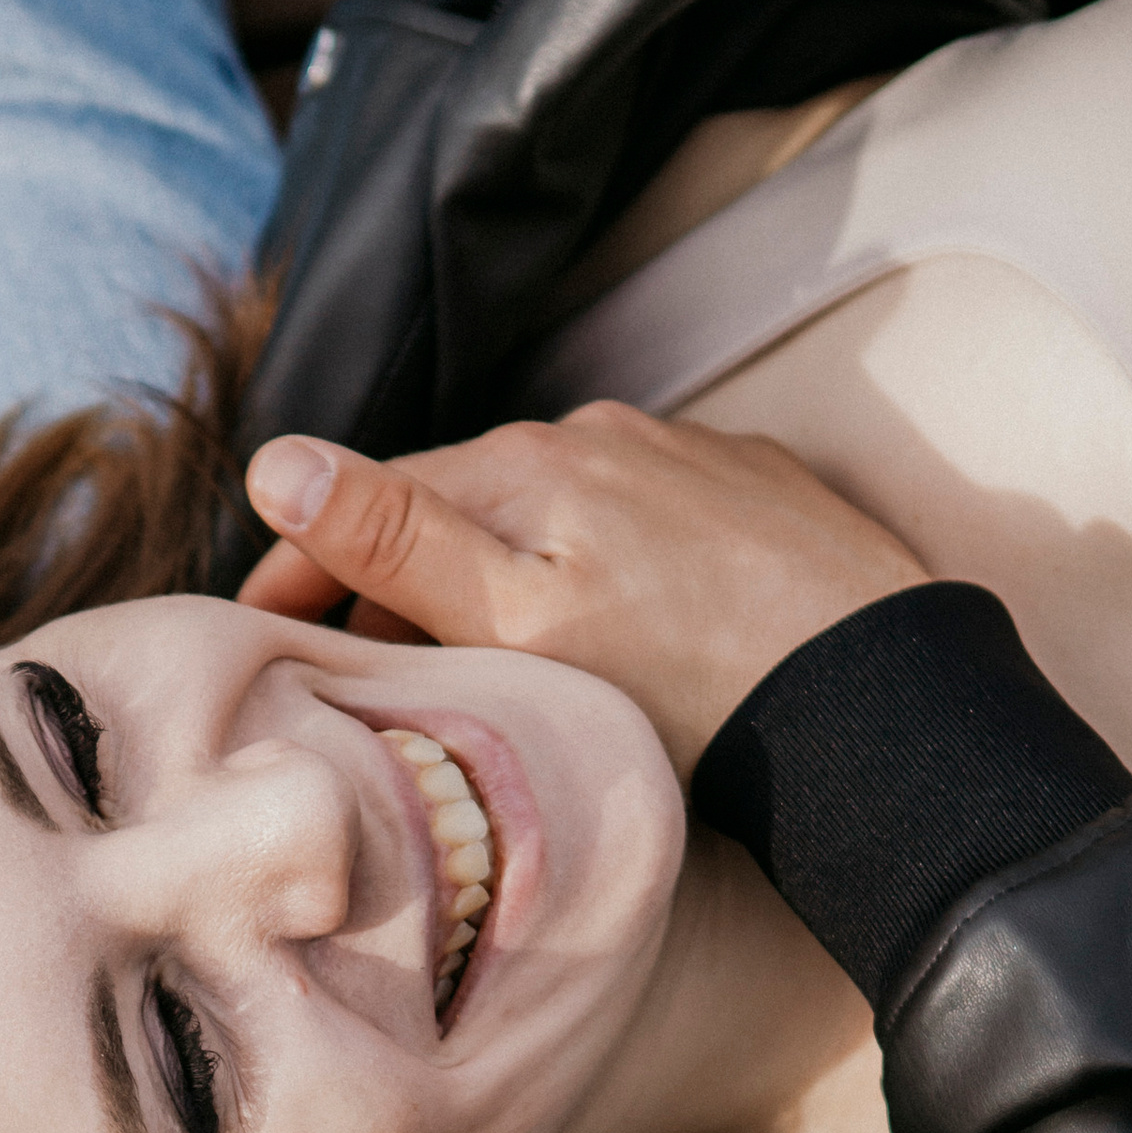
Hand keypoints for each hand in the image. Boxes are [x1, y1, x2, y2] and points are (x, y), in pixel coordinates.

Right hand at [240, 405, 922, 781]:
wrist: (878, 695)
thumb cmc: (689, 681)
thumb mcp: (516, 624)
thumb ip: (394, 544)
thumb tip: (275, 462)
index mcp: (524, 466)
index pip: (371, 498)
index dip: (299, 570)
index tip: (253, 633)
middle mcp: (600, 437)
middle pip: (458, 499)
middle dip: (392, 570)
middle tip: (352, 664)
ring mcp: (681, 456)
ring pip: (548, 506)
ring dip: (493, 564)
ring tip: (473, 648)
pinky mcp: (750, 488)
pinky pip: (634, 515)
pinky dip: (588, 561)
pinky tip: (603, 620)